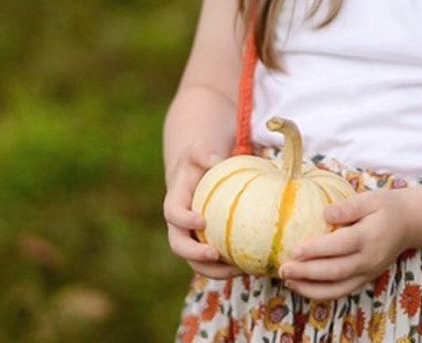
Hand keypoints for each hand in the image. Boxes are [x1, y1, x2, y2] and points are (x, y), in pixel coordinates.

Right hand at [163, 142, 241, 279]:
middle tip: (215, 254)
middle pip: (179, 246)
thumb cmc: (198, 161)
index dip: (184, 220)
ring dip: (214, 270)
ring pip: (196, 262)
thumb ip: (203, 153)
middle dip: (194, 254)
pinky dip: (228, 266)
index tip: (202, 221)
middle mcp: (179, 226)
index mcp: (174, 202)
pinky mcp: (204, 244)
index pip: (173, 214)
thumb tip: (216, 160)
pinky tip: (249, 265)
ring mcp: (190, 238)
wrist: (196, 175)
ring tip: (238, 269)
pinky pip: (213, 262)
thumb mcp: (198, 151)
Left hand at [278, 190, 409, 299]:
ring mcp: (367, 273)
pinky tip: (304, 286)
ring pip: (337, 288)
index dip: (316, 250)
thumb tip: (325, 214)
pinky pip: (341, 292)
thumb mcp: (371, 198)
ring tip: (288, 280)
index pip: (339, 246)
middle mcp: (368, 260)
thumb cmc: (386, 207)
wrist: (409, 224)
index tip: (295, 250)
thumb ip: (349, 206)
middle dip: (307, 272)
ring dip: (310, 288)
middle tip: (283, 268)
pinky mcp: (365, 280)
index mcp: (369, 237)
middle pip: (335, 271)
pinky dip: (321, 293)